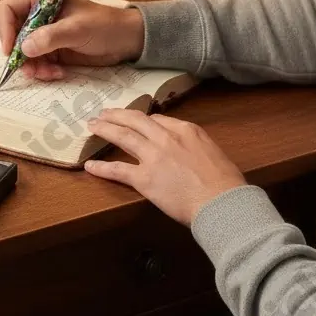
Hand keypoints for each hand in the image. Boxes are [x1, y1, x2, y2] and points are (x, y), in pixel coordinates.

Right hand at [0, 0, 144, 80]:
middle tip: (30, 70)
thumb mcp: (78, 29)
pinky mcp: (52, 51)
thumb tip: (24, 47)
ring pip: (23, 54)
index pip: (8, 9)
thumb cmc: (105, 25)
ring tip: (50, 73)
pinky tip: (58, 73)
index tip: (10, 50)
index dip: (4, 29)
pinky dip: (43, 71)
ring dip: (32, 67)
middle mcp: (38, 16)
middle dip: (20, 55)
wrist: (126, 40)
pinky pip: (37, 64)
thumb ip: (51, 36)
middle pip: (12, 35)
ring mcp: (45, 35)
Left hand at [83, 109, 246, 225]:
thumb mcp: (214, 152)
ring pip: (123, 136)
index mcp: (186, 130)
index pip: (158, 120)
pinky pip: (117, 170)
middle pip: (136, 120)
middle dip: (117, 115)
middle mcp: (167, 138)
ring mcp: (153, 157)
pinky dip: (101, 167)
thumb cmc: (225, 182)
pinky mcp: (144, 179)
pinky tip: (89, 166)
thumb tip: (187, 150)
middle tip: (104, 114)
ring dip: (105, 129)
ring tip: (92, 126)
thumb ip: (196, 146)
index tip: (134, 120)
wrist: (221, 201)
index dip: (142, 119)